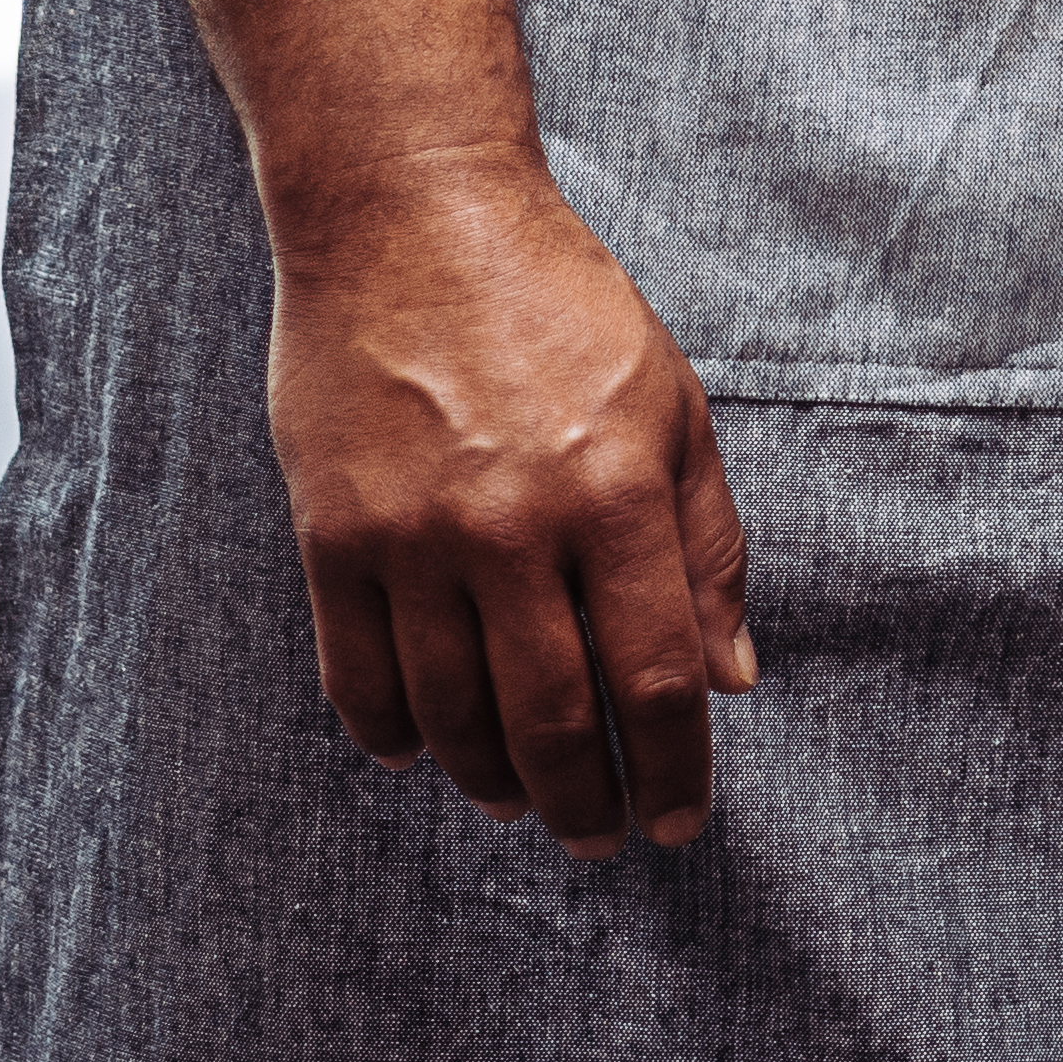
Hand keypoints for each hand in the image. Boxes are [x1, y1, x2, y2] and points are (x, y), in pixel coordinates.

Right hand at [259, 149, 757, 855]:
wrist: (409, 220)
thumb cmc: (559, 307)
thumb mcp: (671, 404)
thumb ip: (706, 545)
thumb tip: (730, 677)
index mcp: (617, 488)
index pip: (656, 675)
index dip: (675, 768)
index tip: (681, 820)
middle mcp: (514, 523)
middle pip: (554, 719)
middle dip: (586, 803)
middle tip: (601, 841)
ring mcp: (414, 535)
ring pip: (452, 716)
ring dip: (492, 782)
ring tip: (522, 801)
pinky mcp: (332, 535)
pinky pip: (359, 678)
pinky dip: (394, 737)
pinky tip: (426, 751)